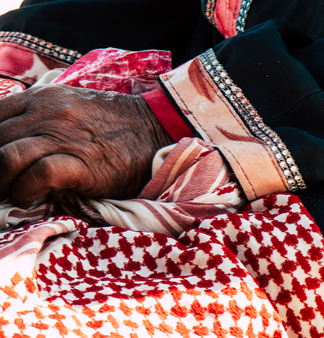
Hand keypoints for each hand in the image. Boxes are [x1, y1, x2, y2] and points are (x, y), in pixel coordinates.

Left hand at [0, 84, 173, 207]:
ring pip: (6, 158)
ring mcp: (63, 138)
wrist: (153, 128)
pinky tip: (29, 197)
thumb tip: (13, 137)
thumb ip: (39, 115)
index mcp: (41, 98)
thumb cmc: (112, 122)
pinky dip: (24, 191)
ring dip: (0, 183)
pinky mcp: (81, 164)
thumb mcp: (70, 105)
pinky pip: (37, 177)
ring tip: (7, 194)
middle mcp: (46, 114)